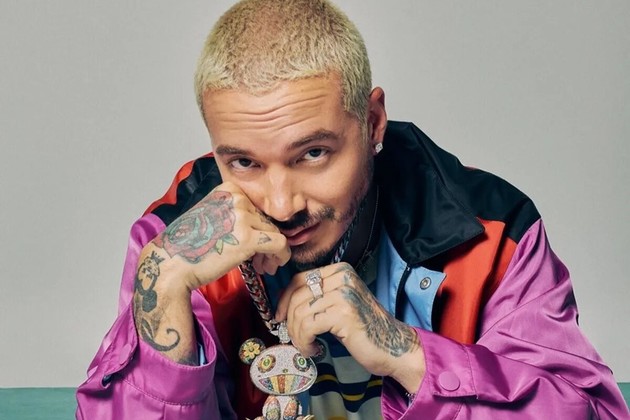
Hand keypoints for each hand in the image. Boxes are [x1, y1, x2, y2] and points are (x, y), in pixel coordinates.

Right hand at [150, 181, 290, 291]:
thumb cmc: (190, 246)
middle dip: (266, 243)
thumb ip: (236, 215)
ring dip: (271, 253)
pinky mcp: (248, 238)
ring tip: (261, 266)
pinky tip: (269, 267)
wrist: (171, 263)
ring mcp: (242, 216)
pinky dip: (280, 257)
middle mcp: (236, 198)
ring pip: (275, 233)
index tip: (252, 245)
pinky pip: (280, 244)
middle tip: (259, 261)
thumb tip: (265, 226)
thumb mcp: (213, 216)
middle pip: (267, 220)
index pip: (257, 208)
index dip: (258, 229)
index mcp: (228, 189)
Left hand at [275, 262, 424, 390]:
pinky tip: (314, 349)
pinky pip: (307, 327)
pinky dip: (304, 342)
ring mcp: (344, 294)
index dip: (284, 299)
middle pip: (297, 295)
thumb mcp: (340, 304)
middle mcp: (343, 277)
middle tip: (293, 338)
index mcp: (341, 270)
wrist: (393, 346)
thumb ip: (318, 297)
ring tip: (307, 346)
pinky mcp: (343, 314)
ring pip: (300, 313)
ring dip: (297, 335)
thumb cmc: (364, 329)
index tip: (279, 317)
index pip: (299, 279)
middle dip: (289, 321)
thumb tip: (282, 303)